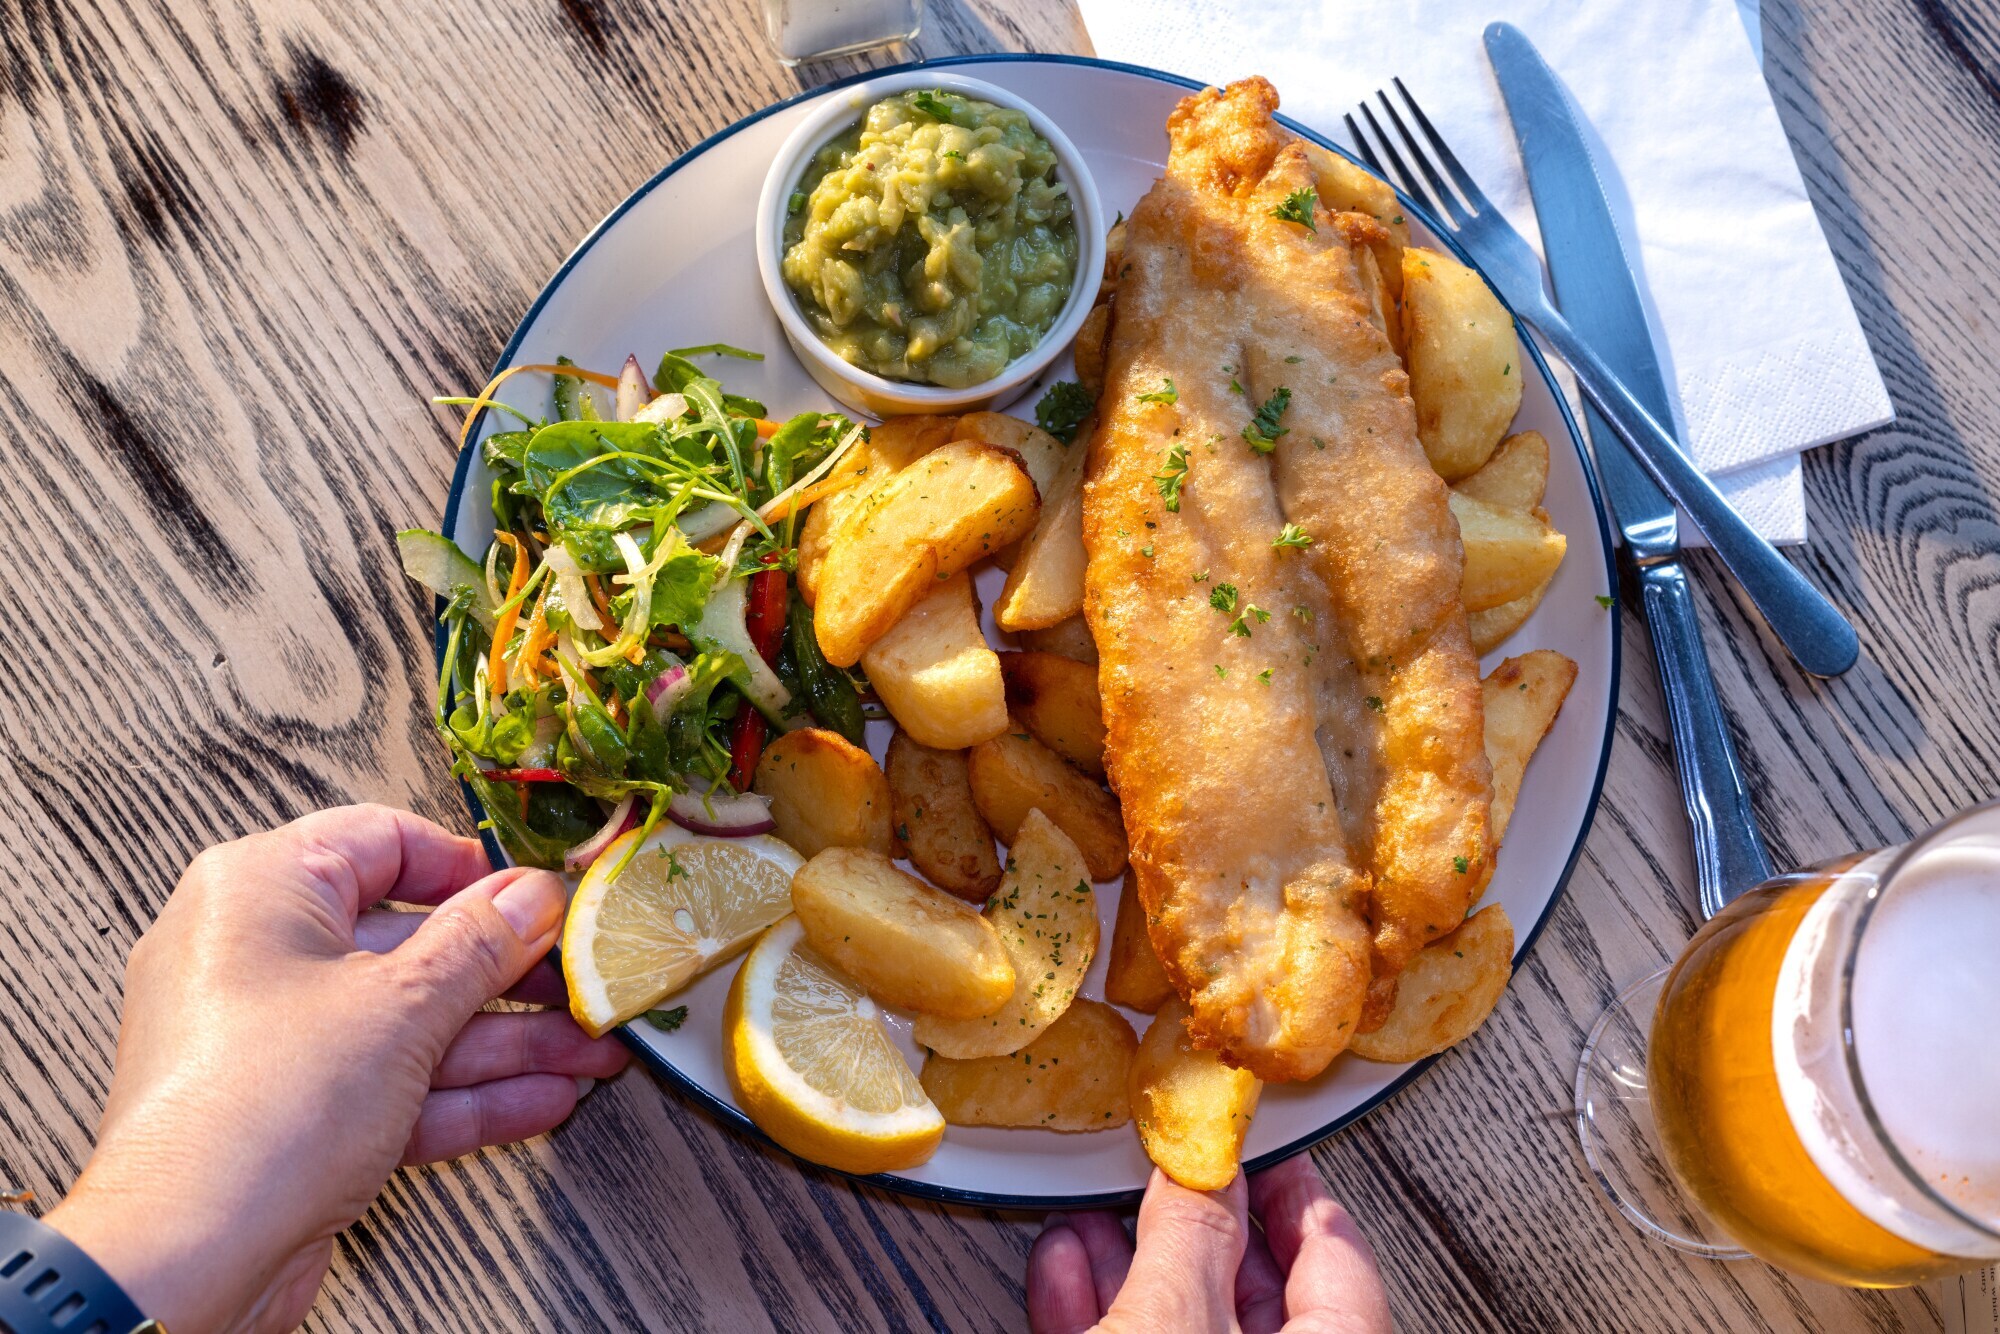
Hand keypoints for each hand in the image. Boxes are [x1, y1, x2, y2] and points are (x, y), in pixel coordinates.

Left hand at [44, 804, 629, 1333]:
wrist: (183, 1263)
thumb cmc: (257, 1112)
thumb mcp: (401, 1006)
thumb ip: (480, 944)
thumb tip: (532, 896)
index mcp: (262, 890)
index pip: (383, 842)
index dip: (473, 869)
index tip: (540, 898)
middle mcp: (258, 954)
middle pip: (411, 942)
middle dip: (510, 974)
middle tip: (583, 981)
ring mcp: (274, 1041)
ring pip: (412, 1023)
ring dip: (506, 1041)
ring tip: (589, 1052)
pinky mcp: (293, 1115)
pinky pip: (393, 1084)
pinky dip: (464, 1093)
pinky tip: (541, 1100)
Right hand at [1026, 1157, 1392, 1333]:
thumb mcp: (1168, 1317)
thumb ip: (1189, 1235)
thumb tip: (1200, 1172)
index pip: (1338, 1256)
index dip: (1293, 1185)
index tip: (1258, 1141)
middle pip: (1258, 1293)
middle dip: (1192, 1224)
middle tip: (1165, 1169)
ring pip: (1187, 1325)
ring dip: (1131, 1264)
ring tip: (1090, 1211)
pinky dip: (1100, 1317)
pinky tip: (1063, 1270)